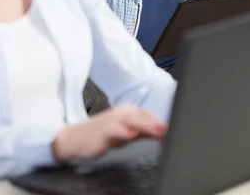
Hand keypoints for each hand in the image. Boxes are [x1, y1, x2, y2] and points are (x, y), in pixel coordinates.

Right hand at [51, 104, 166, 160]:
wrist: (74, 138)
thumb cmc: (101, 135)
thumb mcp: (126, 133)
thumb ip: (143, 132)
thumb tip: (164, 133)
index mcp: (128, 111)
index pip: (149, 115)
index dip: (161, 122)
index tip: (175, 130)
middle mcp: (121, 113)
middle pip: (143, 116)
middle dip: (157, 124)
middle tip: (170, 130)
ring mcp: (111, 121)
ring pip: (131, 120)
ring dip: (146, 125)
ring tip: (159, 130)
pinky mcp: (102, 131)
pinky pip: (114, 130)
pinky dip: (123, 132)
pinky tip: (131, 134)